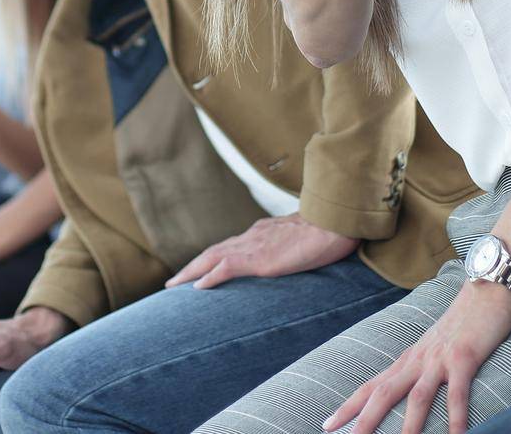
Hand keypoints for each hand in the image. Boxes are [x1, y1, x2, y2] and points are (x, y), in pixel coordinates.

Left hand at [168, 214, 358, 289]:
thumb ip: (293, 245)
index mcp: (265, 232)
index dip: (212, 258)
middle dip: (192, 266)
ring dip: (190, 271)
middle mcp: (254, 236)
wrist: (338, 222)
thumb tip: (292, 253)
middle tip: (173, 282)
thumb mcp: (306, 238)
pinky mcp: (260, 258)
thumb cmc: (331, 229)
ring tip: (173, 285)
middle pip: (214, 251)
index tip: (199, 269)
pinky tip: (195, 288)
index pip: (231, 245)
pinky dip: (209, 277)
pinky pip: (226, 267)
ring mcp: (255, 246)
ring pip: (212, 257)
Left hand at [323, 279, 510, 433]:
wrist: (487, 285)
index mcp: (410, 358)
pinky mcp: (464, 358)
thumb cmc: (465, 318)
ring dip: (407, 428)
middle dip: (364, 419)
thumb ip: (423, 365)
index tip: (328, 425)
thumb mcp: (436, 344)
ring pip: (417, 398)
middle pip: (384, 393)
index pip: (372, 385)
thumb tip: (414, 388)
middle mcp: (419, 359)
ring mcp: (440, 359)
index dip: (350, 406)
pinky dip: (455, 419)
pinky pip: (457, 395)